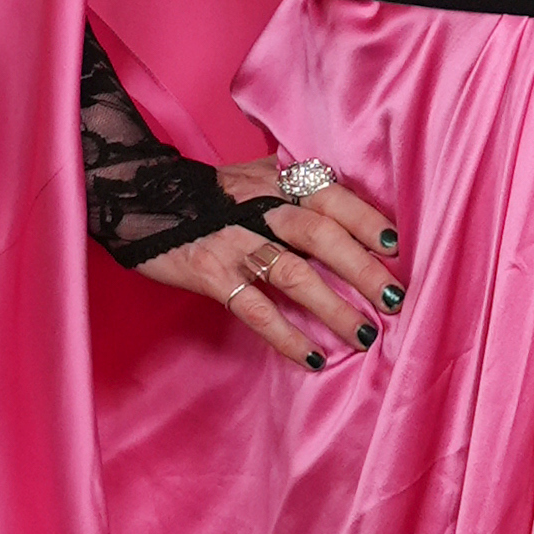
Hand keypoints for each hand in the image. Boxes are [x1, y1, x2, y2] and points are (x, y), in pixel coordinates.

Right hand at [147, 161, 404, 370]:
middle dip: (362, 270)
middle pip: (320, 235)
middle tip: (394, 300)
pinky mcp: (209, 272)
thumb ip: (300, 190)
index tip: (396, 248)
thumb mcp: (258, 177)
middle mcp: (259, 206)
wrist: (137, 194)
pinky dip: (284, 335)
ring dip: (333, 307)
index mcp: (277, 181)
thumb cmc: (212, 194)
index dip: (366, 220)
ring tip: (364, 336)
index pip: (331, 195)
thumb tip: (359, 223)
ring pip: (292, 273)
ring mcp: (233, 240)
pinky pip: (254, 308)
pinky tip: (310, 356)